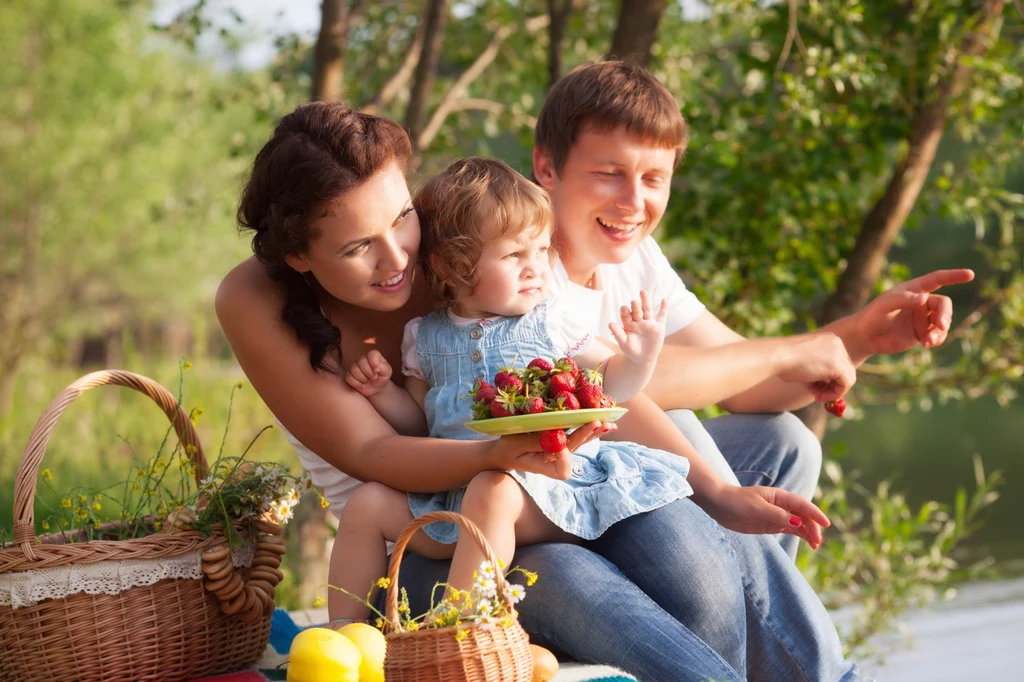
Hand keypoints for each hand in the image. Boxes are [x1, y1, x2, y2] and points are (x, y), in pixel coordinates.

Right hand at [344, 350, 392, 397]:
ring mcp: (354, 366)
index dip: (374, 363)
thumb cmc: (381, 378)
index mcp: (373, 356)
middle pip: (361, 361)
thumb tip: (376, 368)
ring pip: (354, 369)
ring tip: (367, 381)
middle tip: (373, 378)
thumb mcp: (387, 373)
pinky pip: (349, 377)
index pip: (372, 354)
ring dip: (363, 379)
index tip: (377, 371)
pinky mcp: (349, 374)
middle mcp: (363, 359)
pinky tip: (362, 385)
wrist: (375, 388)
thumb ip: (385, 368)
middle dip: (369, 373)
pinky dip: (356, 383)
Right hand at [489, 421, 616, 479]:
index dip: (564, 456)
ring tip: (610, 423)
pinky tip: (601, 421)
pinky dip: (588, 428)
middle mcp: (554, 460)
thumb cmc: (505, 450)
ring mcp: (558, 452)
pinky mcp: (559, 442)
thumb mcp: (515, 445)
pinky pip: (575, 436)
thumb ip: (536, 441)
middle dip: (588, 436)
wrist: (500, 454)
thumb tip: (558, 435)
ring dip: (594, 433)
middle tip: (601, 423)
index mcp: (543, 466)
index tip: (558, 443)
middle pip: (575, 451)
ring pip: (580, 443)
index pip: (562, 469)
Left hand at [608, 290, 667, 363]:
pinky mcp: (658, 327)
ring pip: (647, 310)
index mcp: (628, 324)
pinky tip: (664, 300)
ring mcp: (649, 323)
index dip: (625, 312)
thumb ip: (617, 333)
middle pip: (637, 311)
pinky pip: (661, 316)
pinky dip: (664, 309)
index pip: (626, 316)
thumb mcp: (623, 343)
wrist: (643, 358)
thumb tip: (609, 323)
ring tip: (643, 292)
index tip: (623, 308)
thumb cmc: (631, 350)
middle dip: (635, 306)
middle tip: (634, 301)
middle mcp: (638, 321)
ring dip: (645, 301)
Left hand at [700, 484, 830, 548]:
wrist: (719, 504)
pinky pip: (790, 529)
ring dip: (809, 533)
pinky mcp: (772, 524)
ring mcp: (778, 515)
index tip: (826, 524)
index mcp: (780, 496)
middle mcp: (782, 505)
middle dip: (813, 527)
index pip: (803, 505)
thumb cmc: (737, 502)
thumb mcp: (757, 508)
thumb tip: (798, 524)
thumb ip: (777, 516)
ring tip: (816, 545)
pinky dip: (800, 535)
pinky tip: (808, 542)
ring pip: (799, 524)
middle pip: (804, 515)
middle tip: (817, 541)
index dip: (815, 513)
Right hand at [775, 332, 855, 401]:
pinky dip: (834, 394)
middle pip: (846, 370)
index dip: (830, 378)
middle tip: (818, 395)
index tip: (817, 388)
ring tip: (815, 395)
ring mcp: (839, 353)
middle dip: (832, 386)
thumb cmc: (783, 359)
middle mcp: (837, 343)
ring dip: (832, 391)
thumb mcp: (804, 360)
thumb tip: (823, 384)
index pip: (839, 362)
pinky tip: (819, 396)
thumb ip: (817, 369)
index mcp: (829, 339)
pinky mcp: (838, 366)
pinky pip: (845, 385)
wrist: (778, 356)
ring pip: (848, 379)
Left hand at [855, 269, 974, 356]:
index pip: (937, 279)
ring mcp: (923, 318)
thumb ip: (903, 300)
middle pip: (944, 304)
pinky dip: (937, 339)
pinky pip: (937, 334)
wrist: (865, 337)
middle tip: (941, 326)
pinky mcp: (922, 333)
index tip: (970, 274)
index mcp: (913, 290)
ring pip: (943, 321)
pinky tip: (927, 344)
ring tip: (928, 341)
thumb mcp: (884, 306)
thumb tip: (924, 298)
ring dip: (940, 330)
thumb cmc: (872, 316)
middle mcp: (921, 302)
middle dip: (945, 315)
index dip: (953, 276)